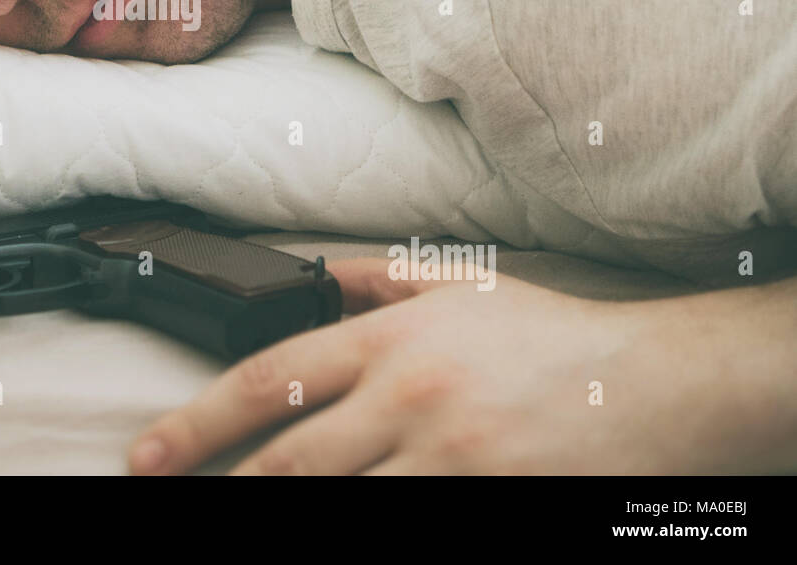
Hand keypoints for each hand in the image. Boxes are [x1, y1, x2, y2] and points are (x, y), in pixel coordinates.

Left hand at [126, 255, 760, 474]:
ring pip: (338, 504)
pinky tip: (344, 522)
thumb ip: (380, 278)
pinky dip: (366, 526)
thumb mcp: (459, 284)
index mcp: (392, 337)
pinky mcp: (485, 502)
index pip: (271, 377)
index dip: (200, 422)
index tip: (150, 454)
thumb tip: (315, 274)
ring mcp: (448, 457)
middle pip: (290, 460)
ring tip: (238, 514)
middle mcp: (408, 397)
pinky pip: (406, 526)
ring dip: (283, 513)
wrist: (651, 385)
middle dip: (223, 486)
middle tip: (170, 494)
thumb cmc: (548, 335)